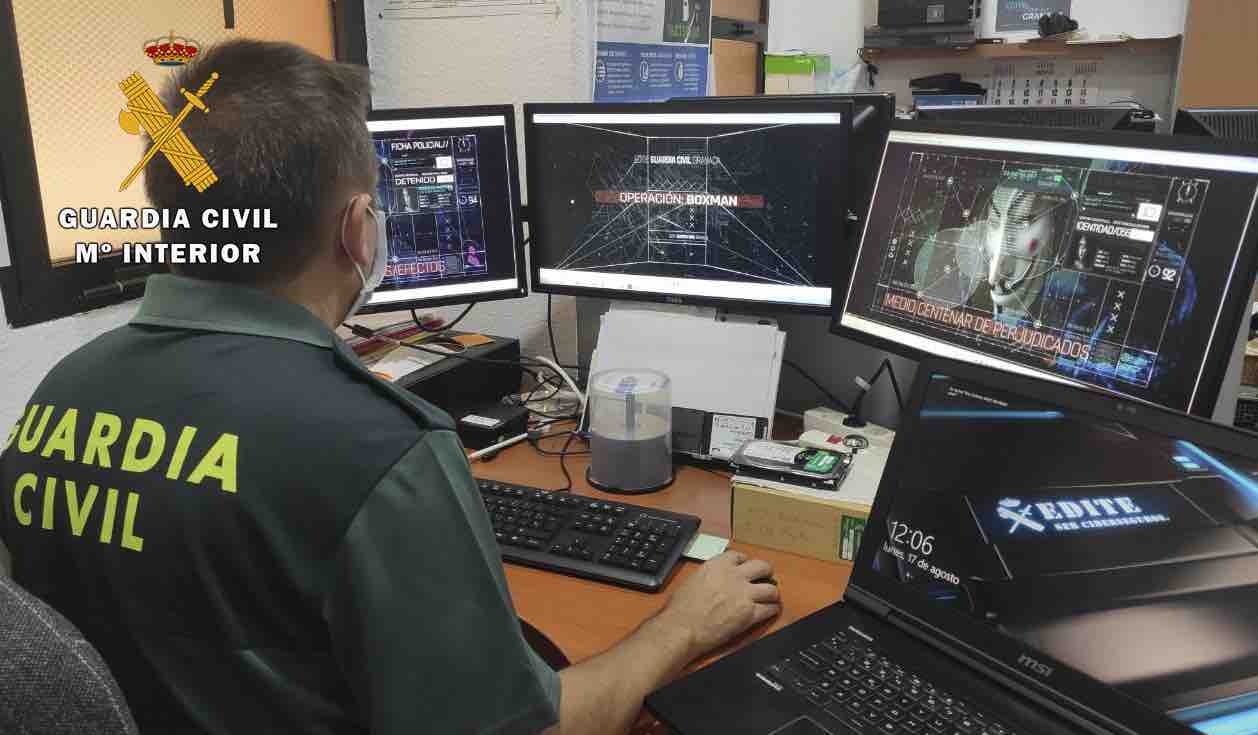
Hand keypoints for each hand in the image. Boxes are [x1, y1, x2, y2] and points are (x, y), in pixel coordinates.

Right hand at [655, 550, 780, 659]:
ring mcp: (744, 595)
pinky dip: (772, 610)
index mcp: (717, 565)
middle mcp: (734, 576)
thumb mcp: (693, 579)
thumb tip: (717, 579)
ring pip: (771, 589)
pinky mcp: (749, 614)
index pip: (740, 556)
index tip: (746, 568)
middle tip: (766, 579)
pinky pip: (770, 609)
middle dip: (766, 573)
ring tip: (770, 597)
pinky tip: (770, 611)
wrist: (682, 628)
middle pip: (762, 567)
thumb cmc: (680, 609)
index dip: (746, 563)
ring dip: (772, 593)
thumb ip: (710, 575)